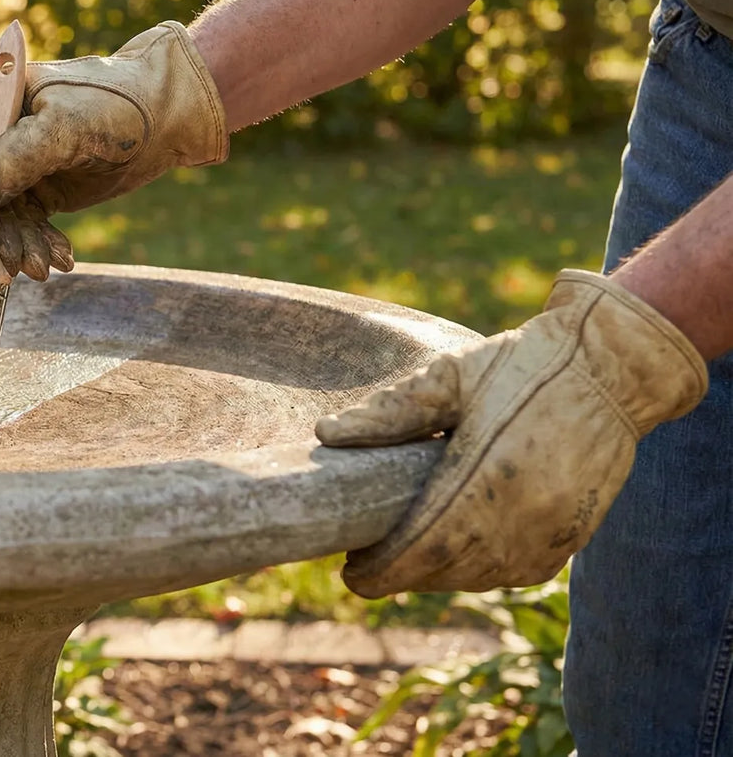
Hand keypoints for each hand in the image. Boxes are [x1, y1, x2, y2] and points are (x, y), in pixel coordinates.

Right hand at [0, 21, 228, 279]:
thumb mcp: (65, 129)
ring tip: (41, 268)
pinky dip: (39, 244)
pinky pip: (28, 224)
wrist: (169, 119)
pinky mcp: (41, 189)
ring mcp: (18, 164)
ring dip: (17, 245)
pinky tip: (61, 259)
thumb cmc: (118, 106)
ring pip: (0, 215)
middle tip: (4, 265)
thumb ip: (14, 159)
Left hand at [316, 269, 708, 597]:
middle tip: (367, 561)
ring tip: (405, 556)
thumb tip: (328, 435)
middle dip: (402, 574)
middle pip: (447, 569)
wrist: (613, 369)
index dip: (382, 570)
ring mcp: (557, 528)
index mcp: (490, 472)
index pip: (423, 546)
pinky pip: (518, 572)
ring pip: (482, 577)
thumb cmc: (523, 364)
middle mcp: (527, 512)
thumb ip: (393, 411)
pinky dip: (480, 571)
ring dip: (438, 575)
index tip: (350, 570)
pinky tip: (456, 555)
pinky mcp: (576, 534)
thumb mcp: (453, 376)